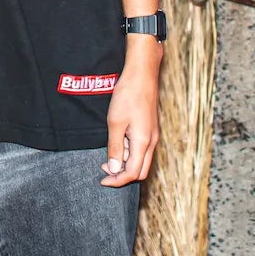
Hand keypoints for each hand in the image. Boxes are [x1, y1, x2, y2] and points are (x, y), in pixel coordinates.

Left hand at [100, 50, 159, 186]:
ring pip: (141, 160)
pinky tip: (117, 143)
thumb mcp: (115, 123)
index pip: (133, 173)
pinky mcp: (150, 129)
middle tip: (105, 169)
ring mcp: (152, 135)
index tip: (102, 179)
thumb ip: (114, 147)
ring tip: (108, 154)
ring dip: (125, 163)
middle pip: (140, 171)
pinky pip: (142, 149)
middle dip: (122, 175)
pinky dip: (129, 153)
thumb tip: (114, 168)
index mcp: (143, 143)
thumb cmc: (128, 96)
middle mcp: (151, 142)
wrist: (142, 75)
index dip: (117, 180)